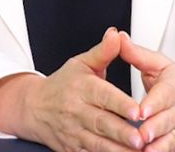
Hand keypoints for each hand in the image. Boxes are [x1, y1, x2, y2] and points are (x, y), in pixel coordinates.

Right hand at [20, 27, 144, 151]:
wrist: (33, 108)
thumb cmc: (63, 85)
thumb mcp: (81, 63)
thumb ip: (103, 51)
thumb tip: (116, 34)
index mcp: (82, 88)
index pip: (103, 96)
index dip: (120, 103)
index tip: (137, 110)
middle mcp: (77, 111)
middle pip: (101, 123)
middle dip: (122, 132)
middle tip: (141, 138)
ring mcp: (74, 132)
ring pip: (98, 144)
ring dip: (117, 150)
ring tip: (137, 151)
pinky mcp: (73, 149)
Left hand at [119, 31, 174, 151]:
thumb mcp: (159, 64)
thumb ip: (137, 54)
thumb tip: (117, 37)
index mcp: (173, 89)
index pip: (164, 96)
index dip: (153, 104)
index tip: (140, 111)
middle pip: (166, 122)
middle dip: (153, 129)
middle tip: (140, 135)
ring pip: (168, 142)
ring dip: (156, 147)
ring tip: (141, 150)